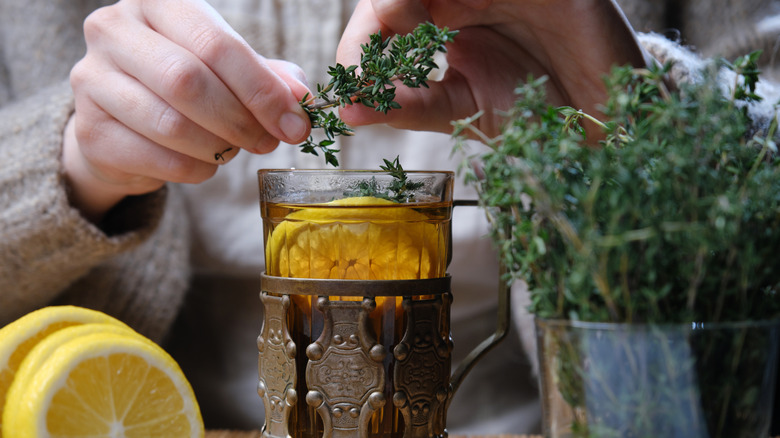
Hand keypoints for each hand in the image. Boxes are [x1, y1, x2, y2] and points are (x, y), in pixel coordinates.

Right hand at [64, 0, 311, 222]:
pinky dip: (194, 169)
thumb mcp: (230, 69)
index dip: (262, 90)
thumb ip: (269, 78)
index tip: (293, 124)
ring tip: (233, 149)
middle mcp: (114, 30)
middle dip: (240, 120)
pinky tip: (205, 163)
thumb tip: (300, 100)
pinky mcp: (89, 130)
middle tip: (268, 142)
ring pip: (170, 125)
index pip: (216, 44)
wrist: (125, 120)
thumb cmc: (185, 85)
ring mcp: (92, 79)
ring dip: (218, 147)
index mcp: (157, 3)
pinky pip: (157, 159)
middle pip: (188, 82)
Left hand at [336, 0, 648, 137]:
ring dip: (406, 0)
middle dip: (379, 15)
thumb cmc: (530, 111)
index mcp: (435, 28)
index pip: (379, 21)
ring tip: (409, 18)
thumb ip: (407, 106)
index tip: (351, 84)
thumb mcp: (460, 112)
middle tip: (387, 35)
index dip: (356, 47)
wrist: (599, 117)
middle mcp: (454, 0)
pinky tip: (440, 12)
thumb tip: (346, 112)